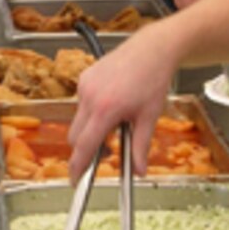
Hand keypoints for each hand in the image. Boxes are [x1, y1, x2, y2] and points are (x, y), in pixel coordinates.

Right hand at [67, 35, 176, 179]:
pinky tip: (112, 103)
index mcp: (106, 109)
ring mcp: (85, 85)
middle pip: (76, 136)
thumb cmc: (153, 79)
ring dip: (91, 129)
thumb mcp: (149, 117)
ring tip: (117, 120)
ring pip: (78, 120)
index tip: (75, 180)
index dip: (77, 166)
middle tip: (108, 151)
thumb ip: (140, 147)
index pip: (84, 146)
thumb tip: (139, 171)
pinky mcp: (84, 77)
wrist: (152, 49)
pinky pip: (81, 104)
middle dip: (86, 148)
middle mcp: (90, 96)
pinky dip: (92, 112)